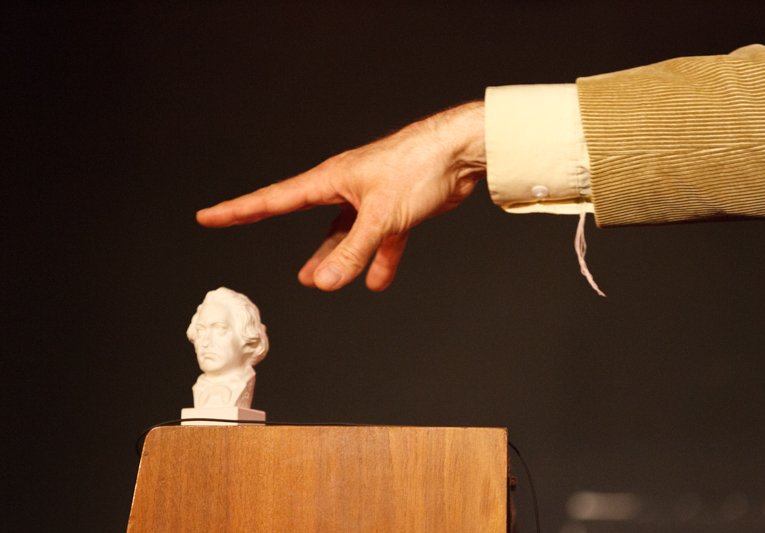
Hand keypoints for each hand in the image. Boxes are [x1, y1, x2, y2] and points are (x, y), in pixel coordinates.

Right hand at [196, 101, 485, 290]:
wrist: (463, 152)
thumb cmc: (419, 166)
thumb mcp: (381, 216)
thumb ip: (352, 252)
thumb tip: (322, 283)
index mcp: (330, 179)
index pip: (273, 199)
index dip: (238, 210)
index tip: (208, 216)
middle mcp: (346, 187)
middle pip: (305, 216)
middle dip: (286, 235)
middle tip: (255, 242)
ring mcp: (371, 198)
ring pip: (344, 234)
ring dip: (334, 258)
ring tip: (318, 281)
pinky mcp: (396, 209)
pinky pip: (379, 240)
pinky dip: (377, 260)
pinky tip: (376, 282)